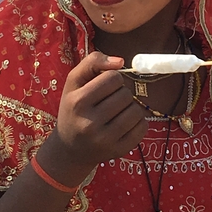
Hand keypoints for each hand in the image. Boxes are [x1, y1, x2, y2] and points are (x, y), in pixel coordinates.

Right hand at [42, 52, 146, 179]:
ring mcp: (105, 140)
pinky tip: (123, 124)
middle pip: (126, 94)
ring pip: (136, 110)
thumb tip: (121, 61)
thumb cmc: (73, 109)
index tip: (104, 87)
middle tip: (109, 101)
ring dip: (130, 107)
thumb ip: (93, 62)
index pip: (113, 78)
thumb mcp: (73, 82)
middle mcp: (90, 123)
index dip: (112, 78)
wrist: (69, 149)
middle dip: (121, 93)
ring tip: (116, 112)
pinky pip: (142, 127)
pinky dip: (137, 122)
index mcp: (78, 102)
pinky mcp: (119, 150)